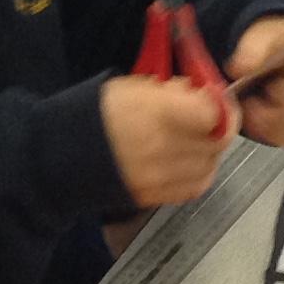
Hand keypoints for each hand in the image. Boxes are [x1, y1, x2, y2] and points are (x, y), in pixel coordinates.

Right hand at [101, 74, 229, 205]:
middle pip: (217, 140)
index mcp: (157, 113)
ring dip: (209, 150)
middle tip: (208, 117)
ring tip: (194, 139)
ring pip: (210, 165)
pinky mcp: (156, 197)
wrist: (64, 155)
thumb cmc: (97, 114)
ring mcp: (161, 177)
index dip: (219, 104)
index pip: (213, 113)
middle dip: (218, 126)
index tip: (213, 98)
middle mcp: (163, 148)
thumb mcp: (134, 86)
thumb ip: (173, 91)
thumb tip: (201, 94)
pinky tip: (187, 160)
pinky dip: (199, 172)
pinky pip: (196, 187)